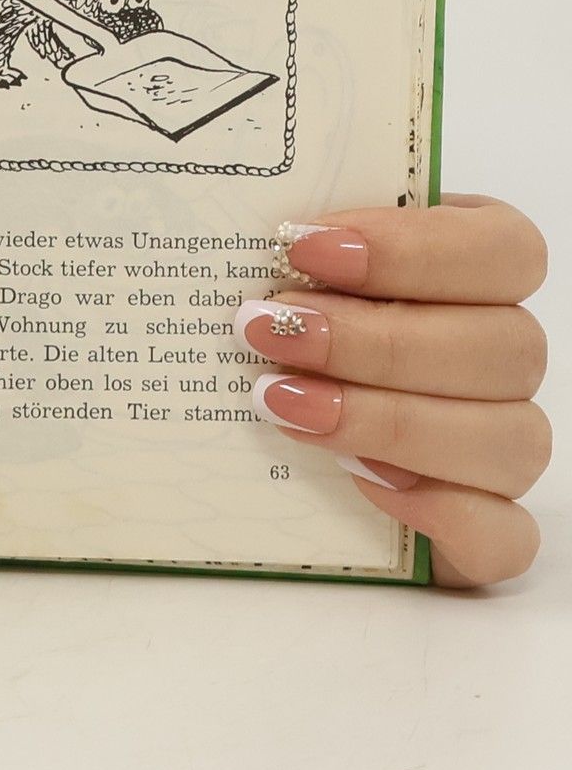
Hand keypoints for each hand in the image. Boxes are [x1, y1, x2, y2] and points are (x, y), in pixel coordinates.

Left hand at [239, 196, 549, 586]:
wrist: (262, 432)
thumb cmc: (283, 317)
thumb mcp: (284, 267)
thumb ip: (293, 242)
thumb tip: (262, 234)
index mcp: (475, 269)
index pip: (503, 248)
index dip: (413, 247)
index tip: (305, 248)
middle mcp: (504, 355)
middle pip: (504, 346)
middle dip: (375, 340)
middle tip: (272, 331)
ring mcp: (503, 445)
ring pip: (508, 438)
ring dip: (389, 420)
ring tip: (281, 401)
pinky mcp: (484, 525)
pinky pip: (503, 535)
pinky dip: (441, 512)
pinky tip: (361, 482)